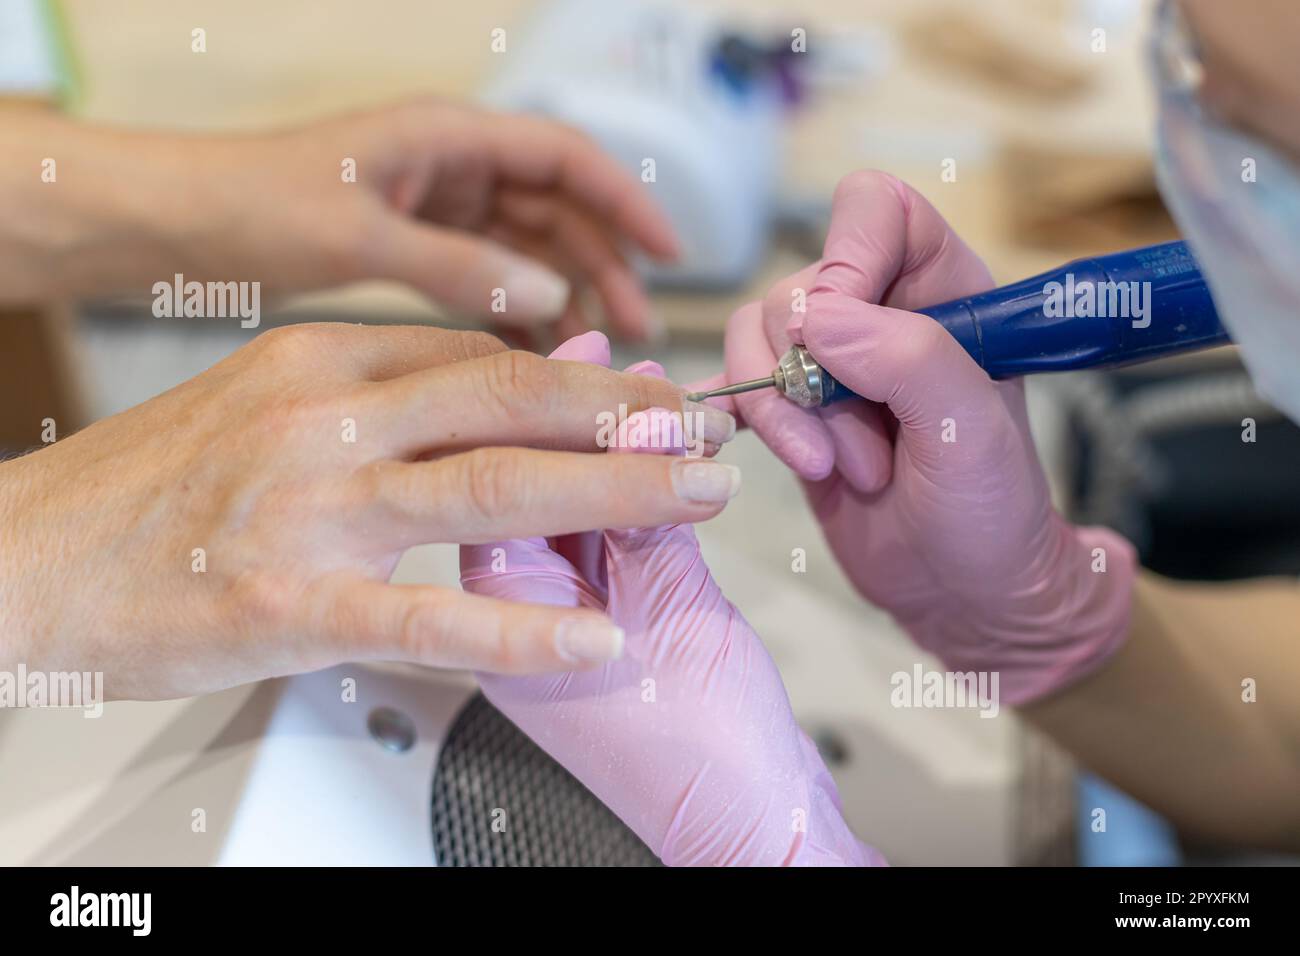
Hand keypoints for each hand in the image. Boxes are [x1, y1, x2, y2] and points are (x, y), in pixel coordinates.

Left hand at [0, 102, 675, 340]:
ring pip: (526, 248)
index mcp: (443, 136)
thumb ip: (456, 266)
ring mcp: (434, 205)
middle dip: (602, 266)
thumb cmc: (249, 203)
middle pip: (556, 210)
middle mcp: (449, 164)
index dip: (626, 201)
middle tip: (635, 334)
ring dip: (564, 295)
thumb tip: (549, 295)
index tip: (673, 253)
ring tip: (595, 355)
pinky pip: (486, 277)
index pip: (564, 158)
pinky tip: (534, 356)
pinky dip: (514, 312)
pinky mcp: (414, 245)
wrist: (170, 222)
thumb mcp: (357, 235)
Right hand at [0, 324, 736, 699]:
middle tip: (707, 431)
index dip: (584, 376)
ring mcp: (308, 507)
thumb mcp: (266, 398)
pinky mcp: (288, 604)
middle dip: (627, 414)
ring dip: (611, 490)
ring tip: (695, 497)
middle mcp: (323, 415)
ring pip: (491, 487)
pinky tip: (594, 638)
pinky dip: (523, 630)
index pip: (482, 355)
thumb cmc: (152, 485)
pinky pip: (430, 617)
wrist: (26, 555)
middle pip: (509, 400)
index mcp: (321, 357)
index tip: (650, 391)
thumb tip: (489, 393)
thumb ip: (378, 391)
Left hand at [461, 334, 881, 865]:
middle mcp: (521, 623)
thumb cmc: (708, 760)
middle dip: (571, 417)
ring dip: (603, 445)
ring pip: (562, 505)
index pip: (497, 491)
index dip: (546, 417)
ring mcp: (561, 623)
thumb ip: (646, 519)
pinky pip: (605, 536)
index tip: (584, 359)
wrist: (752, 826)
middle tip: (612, 356)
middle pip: (522, 489)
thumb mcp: (675, 620)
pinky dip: (631, 487)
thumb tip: (637, 430)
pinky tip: (655, 448)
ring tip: (644, 389)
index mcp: (506, 630)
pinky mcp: (609, 621)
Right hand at [697, 171, 1135, 704]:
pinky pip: (734, 383)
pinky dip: (736, 415)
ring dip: (784, 415)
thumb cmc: (991, 511)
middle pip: (796, 289)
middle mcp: (880, 313)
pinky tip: (762, 451)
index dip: (845, 260)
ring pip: (754, 339)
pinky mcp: (790, 411)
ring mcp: (829, 364)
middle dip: (812, 378)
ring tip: (835, 470)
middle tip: (864, 450)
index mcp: (943, 289)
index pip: (875, 211)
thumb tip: (814, 319)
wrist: (962, 594)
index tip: (840, 339)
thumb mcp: (969, 430)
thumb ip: (907, 358)